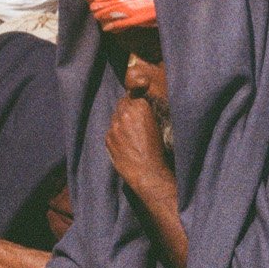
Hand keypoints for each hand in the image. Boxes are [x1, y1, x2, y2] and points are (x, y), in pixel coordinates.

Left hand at [104, 92, 173, 206]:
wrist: (148, 172)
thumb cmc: (159, 150)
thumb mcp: (160, 125)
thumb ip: (147, 112)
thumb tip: (141, 107)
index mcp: (141, 107)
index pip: (132, 95)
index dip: (135, 101)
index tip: (139, 108)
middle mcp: (125, 113)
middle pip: (122, 103)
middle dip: (127, 109)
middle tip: (134, 120)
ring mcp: (114, 126)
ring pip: (115, 117)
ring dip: (121, 121)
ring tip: (131, 134)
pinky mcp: (108, 138)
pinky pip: (111, 131)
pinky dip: (116, 134)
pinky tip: (126, 144)